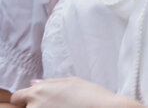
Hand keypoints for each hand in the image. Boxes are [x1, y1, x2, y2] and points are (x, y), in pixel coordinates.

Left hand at [10, 77, 141, 107]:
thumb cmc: (91, 95)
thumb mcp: (72, 82)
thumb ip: (50, 82)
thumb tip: (34, 83)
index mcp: (39, 91)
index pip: (18, 97)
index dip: (26, 97)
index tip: (37, 99)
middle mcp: (36, 105)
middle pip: (27, 107)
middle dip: (37, 104)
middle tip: (56, 104)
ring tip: (65, 107)